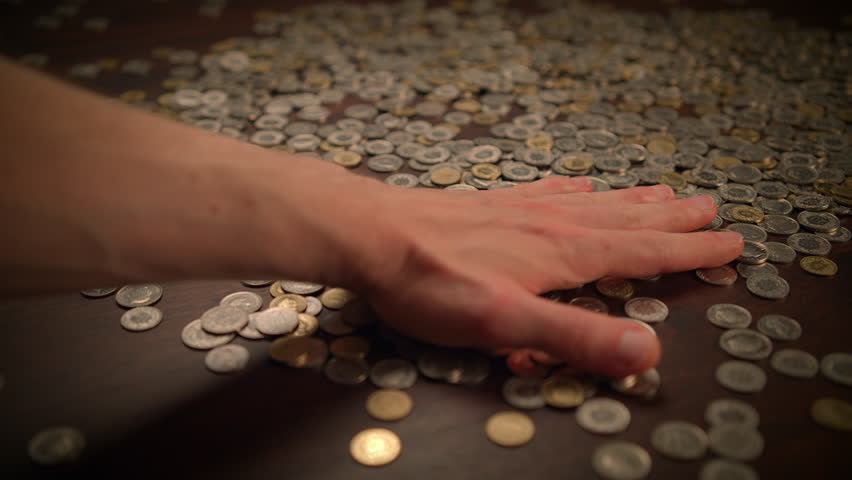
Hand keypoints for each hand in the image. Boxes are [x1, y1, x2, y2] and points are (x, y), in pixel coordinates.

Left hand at [357, 177, 743, 376]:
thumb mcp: (504, 323)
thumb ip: (573, 337)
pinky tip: (578, 183)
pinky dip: (573, 188)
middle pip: (627, 220)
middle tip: (711, 207)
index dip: (689, 251)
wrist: (370, 236)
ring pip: (593, 203)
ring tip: (661, 191)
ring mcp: (520, 211)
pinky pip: (546, 191)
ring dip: (633, 200)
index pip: (643, 252)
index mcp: (563, 255)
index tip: (729, 241)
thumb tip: (646, 353)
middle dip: (672, 219)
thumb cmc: (430, 282)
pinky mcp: (491, 206)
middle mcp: (550, 226)